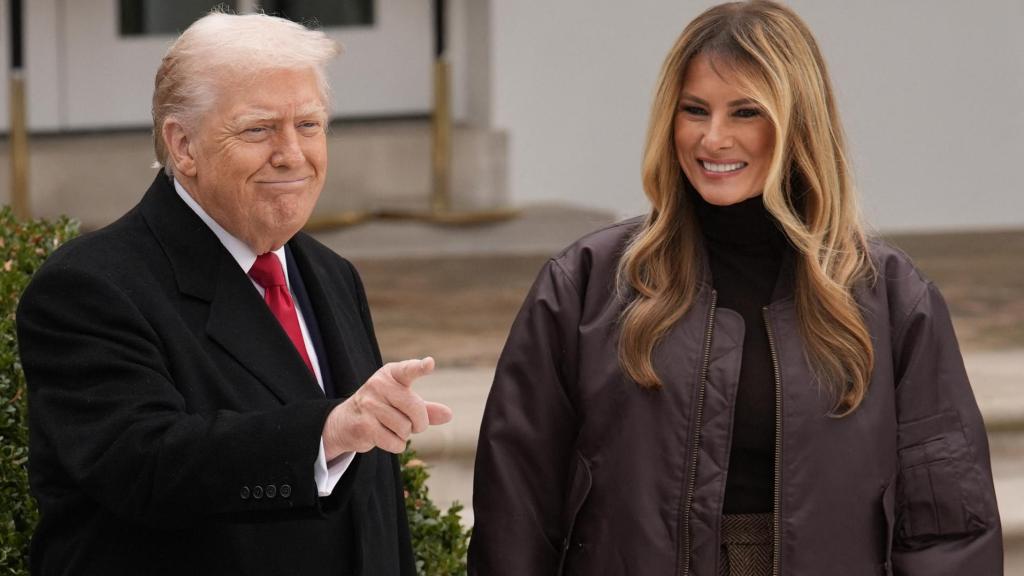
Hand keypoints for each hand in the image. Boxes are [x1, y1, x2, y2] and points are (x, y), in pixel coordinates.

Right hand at [322, 357, 452, 457]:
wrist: (345, 422)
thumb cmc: (381, 408)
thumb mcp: (403, 403)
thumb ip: (426, 408)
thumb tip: (448, 415)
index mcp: (391, 374)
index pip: (408, 370)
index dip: (420, 367)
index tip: (430, 363)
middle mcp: (378, 385)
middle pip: (415, 408)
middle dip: (419, 423)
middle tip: (413, 425)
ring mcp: (369, 405)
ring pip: (405, 428)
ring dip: (404, 435)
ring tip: (392, 428)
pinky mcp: (364, 425)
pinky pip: (395, 442)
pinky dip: (396, 445)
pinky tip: (385, 438)